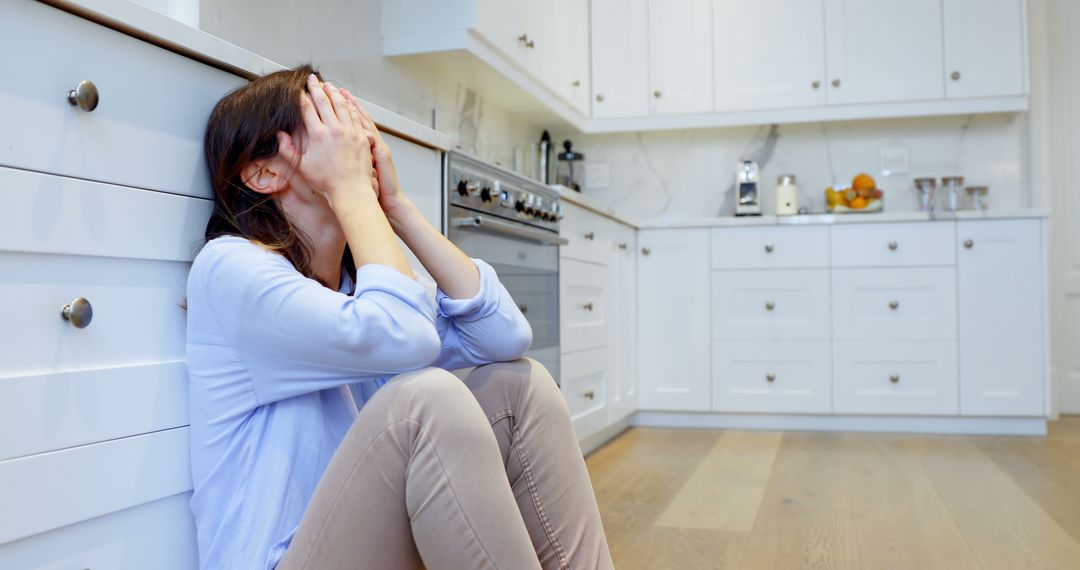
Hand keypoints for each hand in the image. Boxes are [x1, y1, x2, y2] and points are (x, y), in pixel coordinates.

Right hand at [297, 75, 376, 202]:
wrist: (350, 190)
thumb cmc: (327, 182)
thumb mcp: (302, 167)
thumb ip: (288, 149)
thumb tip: (279, 135)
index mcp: (318, 135)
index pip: (307, 109)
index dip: (302, 97)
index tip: (298, 90)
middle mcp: (335, 129)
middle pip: (324, 102)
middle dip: (316, 88)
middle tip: (312, 79)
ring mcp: (350, 131)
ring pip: (341, 105)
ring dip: (334, 93)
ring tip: (329, 85)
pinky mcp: (362, 135)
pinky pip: (355, 115)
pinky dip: (350, 105)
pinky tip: (347, 100)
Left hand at [340, 89, 411, 219]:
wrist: (388, 201)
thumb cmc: (373, 190)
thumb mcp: (362, 171)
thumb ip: (350, 158)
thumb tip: (334, 149)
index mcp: (362, 146)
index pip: (348, 122)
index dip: (338, 109)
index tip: (325, 96)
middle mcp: (369, 142)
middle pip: (354, 116)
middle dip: (341, 100)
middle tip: (329, 86)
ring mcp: (376, 145)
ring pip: (363, 120)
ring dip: (352, 106)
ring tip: (341, 93)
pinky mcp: (381, 152)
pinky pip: (371, 133)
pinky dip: (363, 122)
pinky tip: (354, 112)